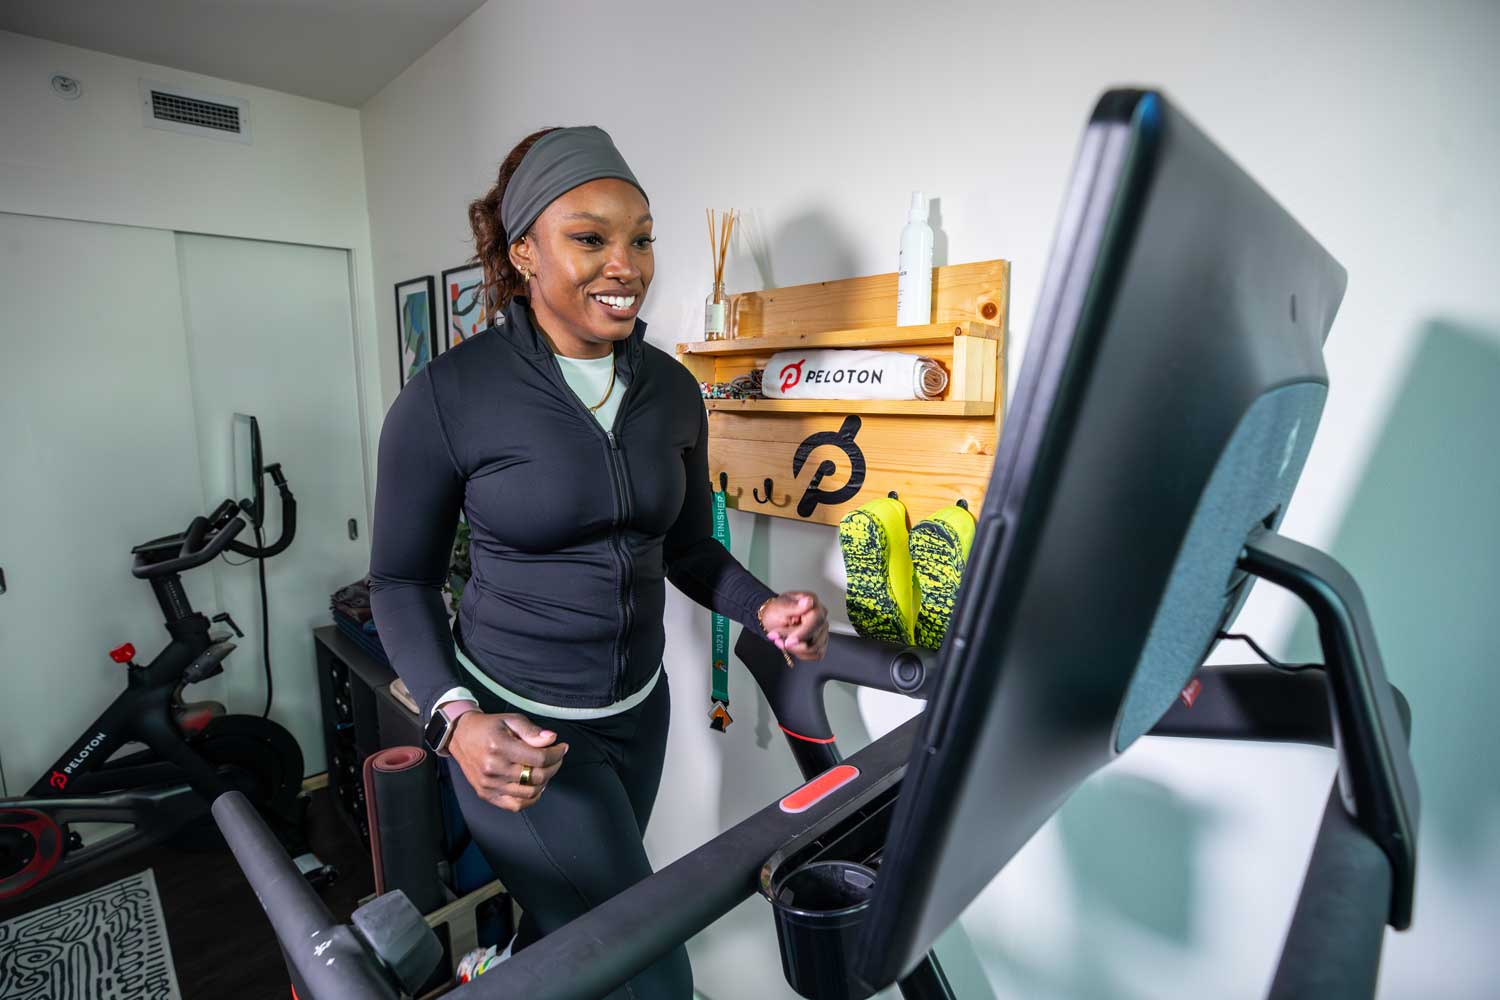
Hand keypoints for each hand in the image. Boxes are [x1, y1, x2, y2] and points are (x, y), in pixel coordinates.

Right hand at [448, 711, 567, 811]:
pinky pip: (515, 805)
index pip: (539, 758)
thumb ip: (531, 731)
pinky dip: (530, 799)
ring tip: (545, 770)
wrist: (460, 736)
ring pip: (529, 793)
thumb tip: (551, 739)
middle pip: (536, 776)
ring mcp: (489, 784)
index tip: (562, 747)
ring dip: (544, 782)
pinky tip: (534, 786)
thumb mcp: (510, 720)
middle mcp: (494, 768)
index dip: (557, 754)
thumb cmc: (488, 727)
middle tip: (557, 758)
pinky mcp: (486, 794)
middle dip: (554, 767)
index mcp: (500, 746)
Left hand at [759, 591, 828, 661]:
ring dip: (795, 649)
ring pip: (815, 648)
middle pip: (815, 637)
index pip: (816, 619)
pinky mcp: (822, 642)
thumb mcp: (778, 608)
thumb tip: (808, 601)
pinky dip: (801, 653)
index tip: (789, 641)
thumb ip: (793, 606)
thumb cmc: (776, 612)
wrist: (774, 620)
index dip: (803, 633)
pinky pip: (816, 654)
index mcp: (812, 602)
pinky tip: (791, 646)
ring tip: (781, 641)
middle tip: (776, 638)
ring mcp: (823, 630)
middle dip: (793, 643)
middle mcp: (821, 616)